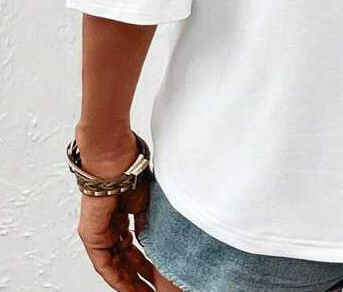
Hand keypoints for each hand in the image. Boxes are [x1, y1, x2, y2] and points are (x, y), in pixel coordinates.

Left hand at [75, 131, 154, 290]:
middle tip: (152, 290)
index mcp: (121, 215)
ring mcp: (98, 231)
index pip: (133, 247)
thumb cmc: (130, 168)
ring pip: (113, 265)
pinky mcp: (91, 234)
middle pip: (124, 259)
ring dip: (128, 281)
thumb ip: (145, 224)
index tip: (157, 276)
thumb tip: (151, 241)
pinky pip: (104, 263)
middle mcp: (108, 226)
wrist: (114, 156)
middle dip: (138, 277)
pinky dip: (117, 276)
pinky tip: (129, 286)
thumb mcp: (145, 203)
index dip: (146, 263)